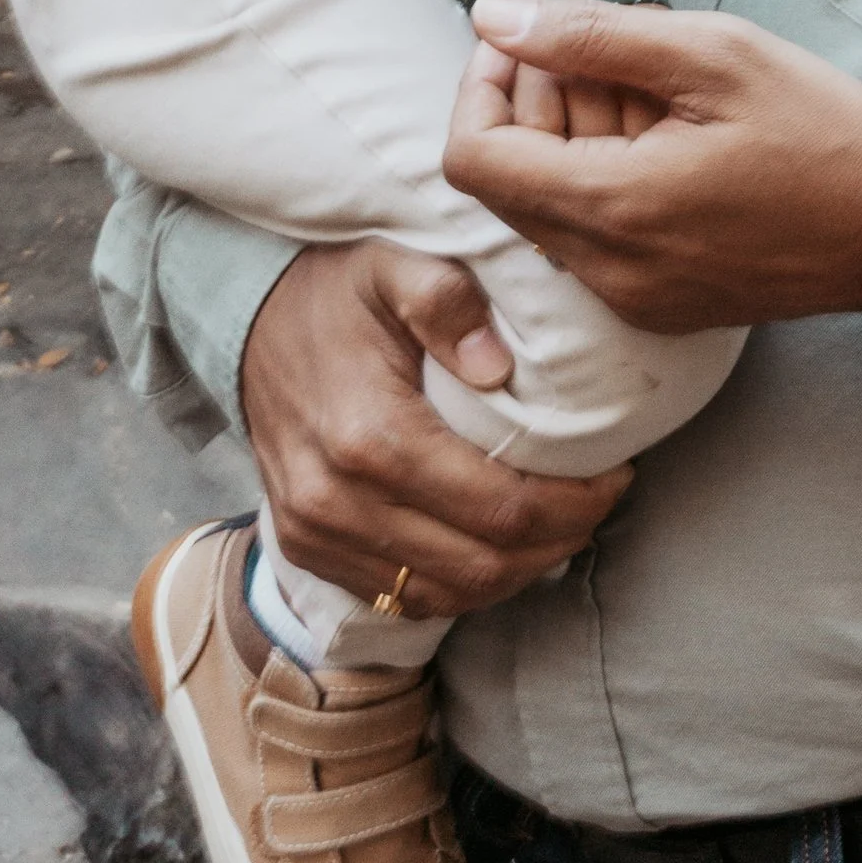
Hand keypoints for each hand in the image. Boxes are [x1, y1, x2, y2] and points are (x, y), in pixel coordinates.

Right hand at [238, 241, 627, 616]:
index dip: (575, 504)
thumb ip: (446, 301)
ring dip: (517, 571)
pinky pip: (402, 597)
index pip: (501, 508)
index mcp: (370, 435)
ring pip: (447, 594)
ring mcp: (316, 533)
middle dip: (558, 540)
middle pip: (483, 564)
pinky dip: (463, 583)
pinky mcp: (307, 550)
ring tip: (561, 524)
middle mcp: (337, 501)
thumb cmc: (334, 290)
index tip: (616, 474)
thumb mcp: (393, 265)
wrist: (245, 319)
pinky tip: (498, 543)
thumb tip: (500, 368)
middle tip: (599, 502)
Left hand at [445, 0, 861, 331]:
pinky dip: (609, 182)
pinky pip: (595, 239)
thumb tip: (494, 19)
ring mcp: (633, 297)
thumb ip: (592, 35)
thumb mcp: (713, 55)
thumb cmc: (823, 132)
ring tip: (656, 93)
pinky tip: (673, 141)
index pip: (472, 157)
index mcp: (614, 209)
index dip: (481, 86)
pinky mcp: (661, 305)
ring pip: (551, 209)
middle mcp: (608, 271)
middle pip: (508, 181)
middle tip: (613, 55)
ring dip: (575, 141)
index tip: (525, 40)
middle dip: (537, 106)